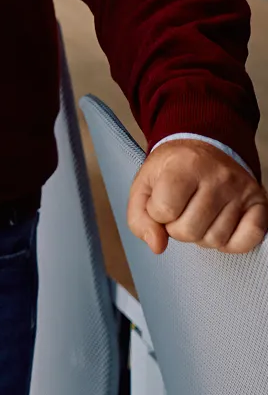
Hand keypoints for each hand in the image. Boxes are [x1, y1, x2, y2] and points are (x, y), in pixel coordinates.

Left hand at [127, 139, 267, 255]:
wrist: (204, 148)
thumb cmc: (172, 170)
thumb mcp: (144, 185)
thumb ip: (139, 217)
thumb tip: (156, 246)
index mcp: (185, 165)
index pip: (165, 210)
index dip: (157, 214)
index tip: (161, 203)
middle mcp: (218, 176)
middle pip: (190, 230)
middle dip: (177, 229)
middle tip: (180, 212)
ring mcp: (242, 190)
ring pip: (215, 239)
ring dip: (201, 236)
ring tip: (198, 216)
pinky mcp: (260, 203)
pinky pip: (248, 240)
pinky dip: (231, 244)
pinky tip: (219, 227)